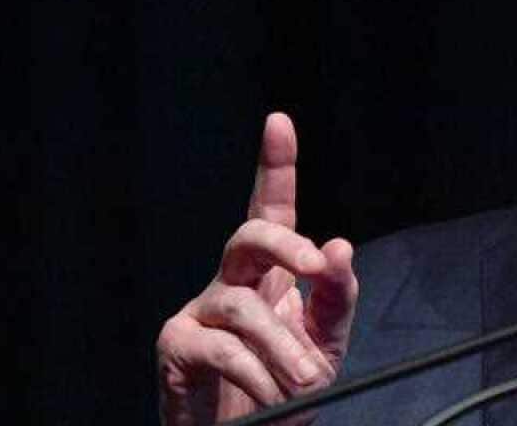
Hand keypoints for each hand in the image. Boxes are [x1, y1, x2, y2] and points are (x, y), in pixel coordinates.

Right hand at [156, 113, 359, 425]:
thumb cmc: (286, 385)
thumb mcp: (326, 341)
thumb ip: (336, 297)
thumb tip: (339, 247)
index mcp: (270, 271)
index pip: (272, 208)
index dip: (275, 165)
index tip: (279, 122)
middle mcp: (231, 280)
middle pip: (249, 234)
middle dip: (284, 243)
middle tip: (316, 266)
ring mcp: (199, 310)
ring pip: (243, 306)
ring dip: (283, 346)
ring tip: (307, 380)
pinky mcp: (177, 344)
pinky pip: (221, 348)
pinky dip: (255, 372)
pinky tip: (273, 393)